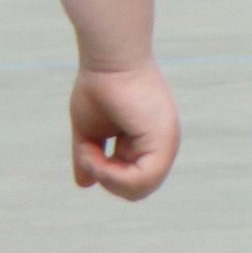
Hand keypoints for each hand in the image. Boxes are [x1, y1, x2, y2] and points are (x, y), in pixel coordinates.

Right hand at [71, 62, 178, 199]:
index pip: (132, 182)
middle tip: (90, 155)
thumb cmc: (99, 88)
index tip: (89, 153)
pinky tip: (96, 154)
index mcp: (149, 143)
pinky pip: (140, 181)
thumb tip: (85, 184)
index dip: (106, 177)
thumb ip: (89, 157)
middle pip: (137, 191)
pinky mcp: (163, 141)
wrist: (109, 62)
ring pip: (139, 190)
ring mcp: (166, 143)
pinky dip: (110, 175)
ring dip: (105, 178)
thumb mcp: (90, 132)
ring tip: (91, 153)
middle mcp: (163, 145)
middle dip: (106, 181)